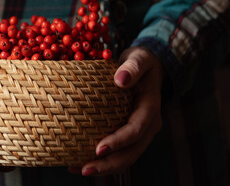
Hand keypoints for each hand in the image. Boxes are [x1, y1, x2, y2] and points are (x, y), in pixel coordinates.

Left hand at [70, 47, 163, 175]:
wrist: (148, 69)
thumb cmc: (141, 62)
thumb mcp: (139, 59)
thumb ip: (132, 67)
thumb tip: (120, 80)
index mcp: (150, 108)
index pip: (136, 130)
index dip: (119, 142)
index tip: (99, 149)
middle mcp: (148, 125)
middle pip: (132, 152)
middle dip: (109, 164)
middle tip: (85, 169)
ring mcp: (141, 132)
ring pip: (126, 157)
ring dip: (105, 167)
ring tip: (79, 170)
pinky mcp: (131, 134)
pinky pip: (120, 152)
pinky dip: (103, 160)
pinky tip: (80, 162)